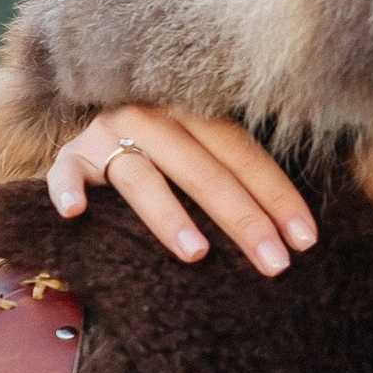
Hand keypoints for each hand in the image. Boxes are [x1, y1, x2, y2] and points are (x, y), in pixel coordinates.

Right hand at [47, 108, 316, 274]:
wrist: (93, 109)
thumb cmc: (167, 150)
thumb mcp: (204, 149)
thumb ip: (237, 172)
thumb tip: (298, 228)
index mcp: (196, 113)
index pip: (244, 156)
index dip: (277, 197)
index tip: (305, 240)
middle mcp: (154, 117)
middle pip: (203, 171)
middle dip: (243, 219)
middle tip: (273, 263)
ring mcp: (108, 134)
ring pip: (142, 176)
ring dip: (168, 215)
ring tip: (196, 253)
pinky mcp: (71, 155)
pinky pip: (67, 172)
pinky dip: (68, 190)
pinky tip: (77, 213)